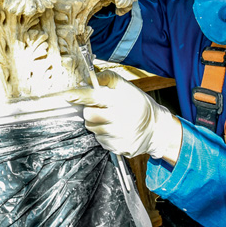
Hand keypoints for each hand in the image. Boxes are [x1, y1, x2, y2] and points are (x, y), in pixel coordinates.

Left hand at [65, 71, 181, 160]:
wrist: (157, 129)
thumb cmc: (139, 105)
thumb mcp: (127, 87)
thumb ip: (107, 79)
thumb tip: (88, 79)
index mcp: (121, 101)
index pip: (94, 97)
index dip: (79, 95)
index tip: (68, 94)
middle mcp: (120, 119)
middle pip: (89, 115)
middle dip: (90, 110)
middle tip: (100, 109)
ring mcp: (118, 135)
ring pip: (92, 127)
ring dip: (96, 122)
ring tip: (109, 119)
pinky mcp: (117, 147)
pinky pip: (99, 139)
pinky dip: (103, 134)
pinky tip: (114, 130)